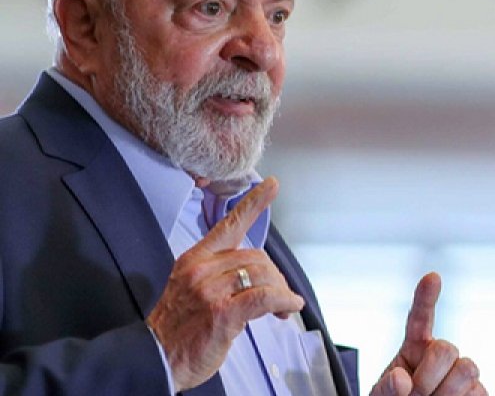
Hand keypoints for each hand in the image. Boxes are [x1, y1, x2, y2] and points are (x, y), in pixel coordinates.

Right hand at [147, 177, 304, 389]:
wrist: (155, 359)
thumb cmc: (176, 329)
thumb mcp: (190, 291)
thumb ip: (218, 275)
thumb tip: (254, 275)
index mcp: (194, 259)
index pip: (228, 225)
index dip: (254, 204)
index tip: (272, 184)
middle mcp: (201, 269)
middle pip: (256, 256)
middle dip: (274, 277)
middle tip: (279, 297)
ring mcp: (210, 289)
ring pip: (264, 275)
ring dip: (280, 291)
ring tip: (282, 308)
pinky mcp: (223, 311)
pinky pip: (266, 297)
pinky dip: (284, 301)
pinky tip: (290, 307)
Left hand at [371, 273, 486, 395]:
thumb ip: (385, 388)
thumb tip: (401, 379)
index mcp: (413, 349)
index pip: (420, 318)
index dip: (426, 297)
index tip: (432, 278)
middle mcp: (440, 356)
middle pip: (447, 349)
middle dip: (428, 378)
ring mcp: (461, 373)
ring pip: (467, 370)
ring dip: (446, 393)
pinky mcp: (478, 392)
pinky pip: (480, 392)